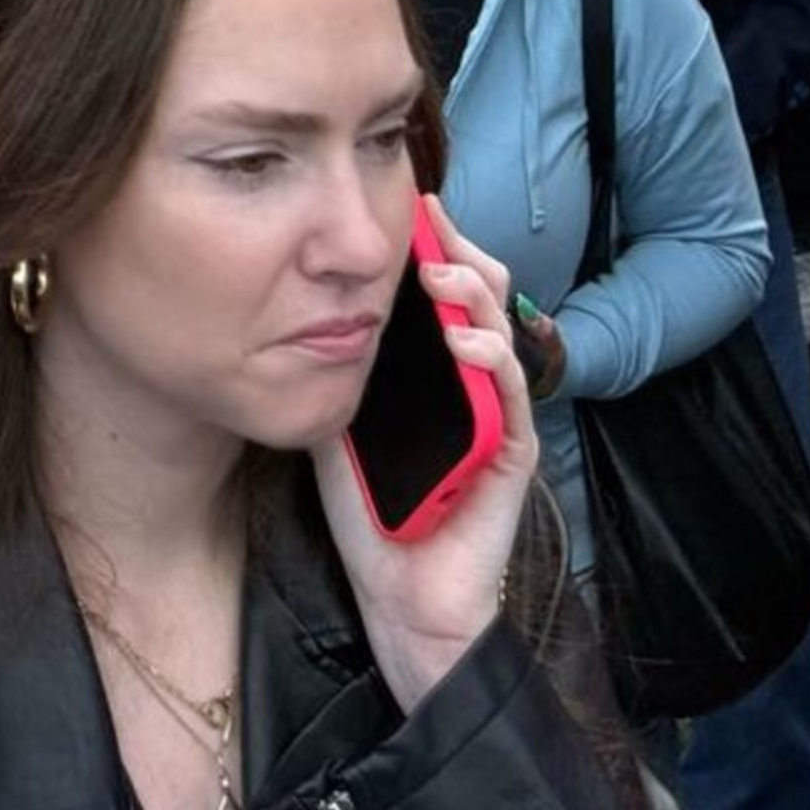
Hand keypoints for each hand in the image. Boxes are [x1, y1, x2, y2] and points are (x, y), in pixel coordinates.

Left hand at [313, 206, 534, 705]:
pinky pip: (510, 395)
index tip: (410, 208)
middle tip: (427, 223)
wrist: (406, 601)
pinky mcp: (512, 453)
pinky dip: (490, 358)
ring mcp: (496, 415)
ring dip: (474, 293)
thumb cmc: (376, 516)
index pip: (446, 295)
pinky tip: (465, 339)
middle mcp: (472, 384)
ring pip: (500, 332)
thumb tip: (297, 320)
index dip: (435, 248)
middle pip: (482, 298)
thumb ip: (334, 377)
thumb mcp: (339, 429)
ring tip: (439, 270)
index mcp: (436, 373)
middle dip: (459, 252)